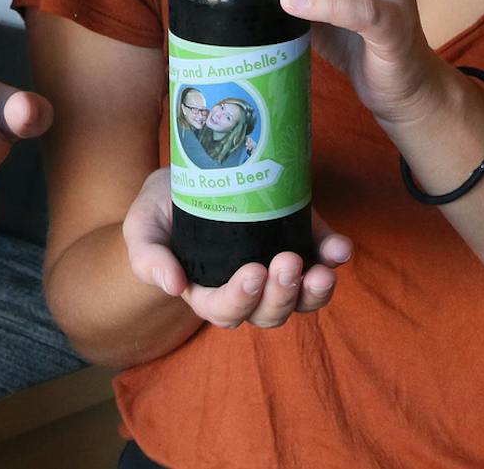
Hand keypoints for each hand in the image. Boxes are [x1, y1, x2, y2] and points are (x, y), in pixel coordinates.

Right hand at [123, 168, 350, 329]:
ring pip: (301, 299)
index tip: (253, 271)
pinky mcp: (299, 241)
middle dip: (282, 295)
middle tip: (286, 263)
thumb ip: (148, 257)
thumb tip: (173, 286)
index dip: (241, 298)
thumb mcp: (142, 227)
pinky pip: (321, 259)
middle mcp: (247, 289)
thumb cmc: (161, 208)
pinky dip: (333, 256)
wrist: (192, 171)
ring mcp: (276, 268)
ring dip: (316, 291)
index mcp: (207, 292)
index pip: (225, 310)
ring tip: (324, 271)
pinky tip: (341, 247)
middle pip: (269, 312)